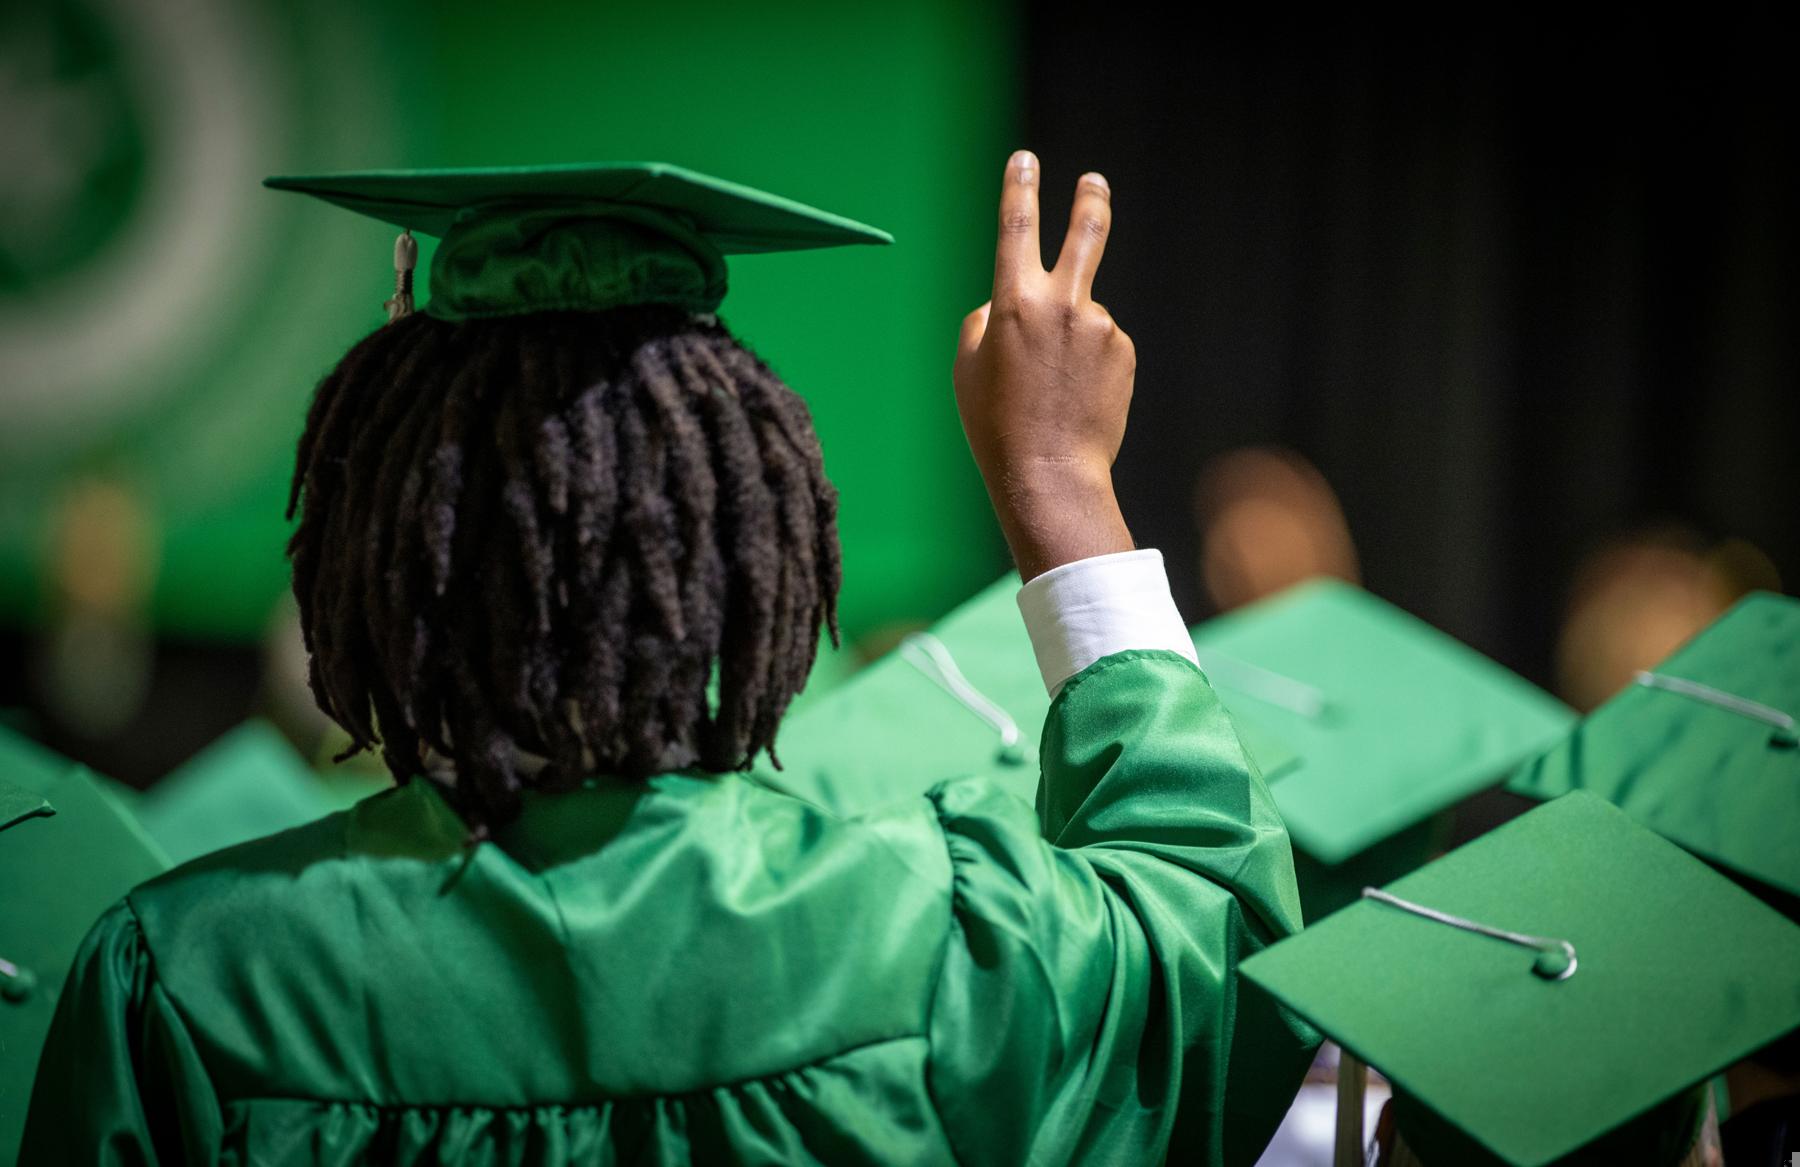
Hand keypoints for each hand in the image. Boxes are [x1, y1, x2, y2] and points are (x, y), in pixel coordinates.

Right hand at [954, 150, 1136, 580]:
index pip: (1017, 226)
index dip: (1019, 187)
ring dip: (1069, 340)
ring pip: (1081, 314)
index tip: (1025, 160)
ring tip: (1054, 391)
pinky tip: (1075, 398)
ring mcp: (1099, 326)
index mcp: (1013, 301)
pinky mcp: (1123, 351)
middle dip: (1089, 201)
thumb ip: (986, 320)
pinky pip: (1101, 346)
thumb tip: (1010, 303)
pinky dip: (1088, 365)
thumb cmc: (996, 424)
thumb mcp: (967, 367)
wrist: (1050, 474)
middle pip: (1085, 234)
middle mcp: (1062, 303)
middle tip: (1094, 182)